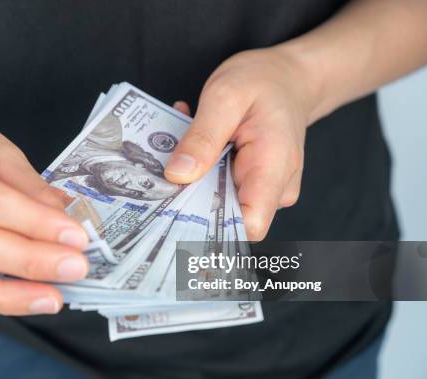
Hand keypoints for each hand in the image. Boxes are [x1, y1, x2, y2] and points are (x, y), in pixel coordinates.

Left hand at [166, 48, 312, 240]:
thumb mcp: (225, 97)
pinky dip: (200, 167)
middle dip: (191, 194)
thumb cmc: (263, 81)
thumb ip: (202, 137)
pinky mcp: (249, 183)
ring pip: (217, 202)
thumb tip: (177, 176)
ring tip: (184, 138)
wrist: (287, 77)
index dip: (211, 224)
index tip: (177, 205)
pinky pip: (218, 187)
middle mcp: (273, 188)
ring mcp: (262, 188)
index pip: (248, 225)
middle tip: (167, 162)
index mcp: (273, 168)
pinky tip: (194, 139)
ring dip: (193, 175)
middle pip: (226, 216)